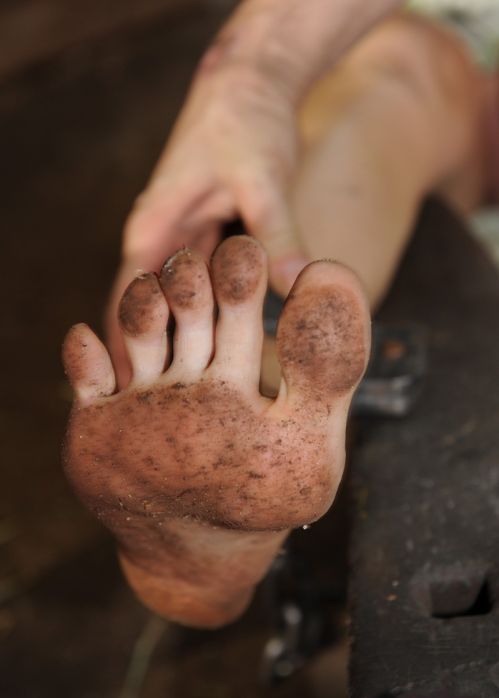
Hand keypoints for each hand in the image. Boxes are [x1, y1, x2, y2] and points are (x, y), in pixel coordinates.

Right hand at [106, 62, 308, 386]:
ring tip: (209, 398)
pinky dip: (221, 317)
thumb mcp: (263, 178)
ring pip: (183, 306)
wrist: (254, 84)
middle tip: (182, 418)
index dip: (129, 355)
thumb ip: (277, 234)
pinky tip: (239, 349)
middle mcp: (162, 241)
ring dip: (193, 343)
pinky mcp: (212, 241)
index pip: (127, 306)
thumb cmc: (246, 122)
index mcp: (152, 229)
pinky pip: (212, 290)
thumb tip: (295, 287)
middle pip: (152, 314)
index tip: (142, 404)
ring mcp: (186, 243)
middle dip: (163, 360)